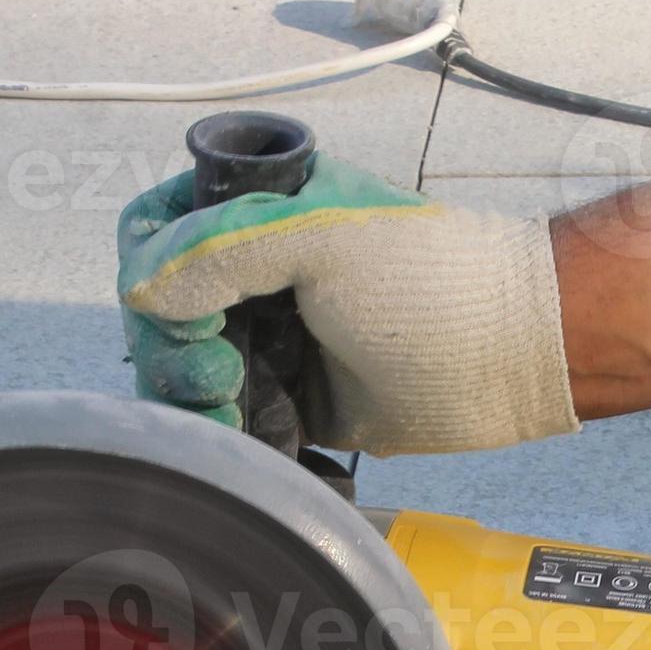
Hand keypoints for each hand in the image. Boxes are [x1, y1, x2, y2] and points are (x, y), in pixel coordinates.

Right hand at [116, 157, 576, 457]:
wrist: (510, 354)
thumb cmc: (429, 280)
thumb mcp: (316, 238)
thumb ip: (219, 248)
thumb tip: (140, 286)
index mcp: (255, 211)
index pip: (154, 233)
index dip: (150, 277)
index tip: (187, 314)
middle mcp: (256, 272)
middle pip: (160, 313)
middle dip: (172, 351)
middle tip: (218, 377)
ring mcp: (274, 338)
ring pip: (187, 371)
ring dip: (193, 400)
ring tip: (232, 415)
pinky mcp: (296, 400)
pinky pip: (232, 418)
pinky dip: (227, 432)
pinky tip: (252, 437)